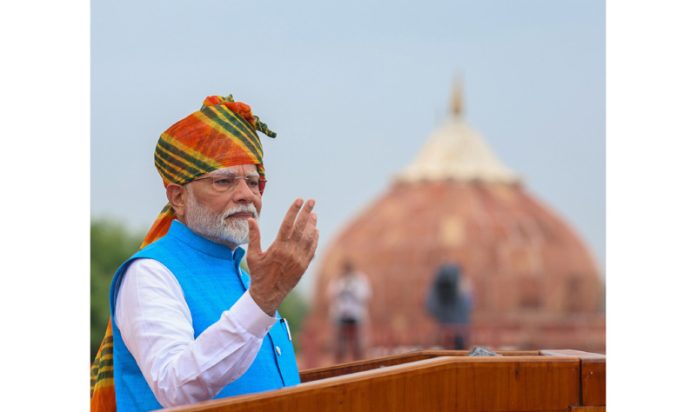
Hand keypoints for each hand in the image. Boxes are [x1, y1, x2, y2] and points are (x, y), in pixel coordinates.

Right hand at [246, 198, 318, 315]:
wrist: (267, 295)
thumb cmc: (258, 274)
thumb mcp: (252, 255)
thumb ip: (254, 236)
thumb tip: (251, 219)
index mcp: (277, 247)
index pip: (288, 224)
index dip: (294, 210)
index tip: (299, 200)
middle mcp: (290, 252)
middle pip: (301, 227)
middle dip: (306, 212)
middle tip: (311, 201)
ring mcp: (299, 259)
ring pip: (308, 238)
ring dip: (312, 225)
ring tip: (313, 214)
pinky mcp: (304, 266)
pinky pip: (312, 249)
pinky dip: (314, 239)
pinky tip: (316, 231)